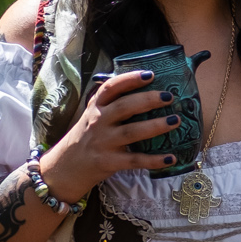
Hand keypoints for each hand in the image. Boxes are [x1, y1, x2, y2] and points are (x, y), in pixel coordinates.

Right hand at [37, 69, 189, 199]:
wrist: (64, 167)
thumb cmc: (86, 136)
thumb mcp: (93, 115)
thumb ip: (112, 103)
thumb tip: (146, 86)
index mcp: (96, 107)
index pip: (110, 88)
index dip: (130, 79)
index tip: (150, 74)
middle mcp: (98, 122)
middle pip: (124, 107)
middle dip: (148, 100)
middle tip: (169, 97)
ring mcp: (103, 143)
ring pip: (132, 132)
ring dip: (155, 126)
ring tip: (176, 120)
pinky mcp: (108, 162)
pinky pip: (134, 160)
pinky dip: (154, 160)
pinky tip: (172, 158)